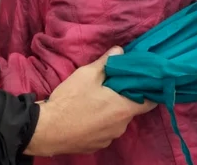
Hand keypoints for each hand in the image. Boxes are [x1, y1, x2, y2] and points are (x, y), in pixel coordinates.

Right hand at [25, 47, 156, 155]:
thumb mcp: (87, 75)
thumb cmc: (70, 100)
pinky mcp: (96, 146)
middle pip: (129, 110)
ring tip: (95, 100)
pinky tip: (86, 115)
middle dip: (123, 98)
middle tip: (111, 86)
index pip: (149, 102)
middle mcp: (121, 126)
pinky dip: (99, 123)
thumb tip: (120, 51)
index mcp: (123, 108)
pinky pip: (104, 131)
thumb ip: (106, 62)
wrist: (47, 130)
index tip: (144, 82)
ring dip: (110, 111)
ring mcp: (109, 139)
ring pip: (116, 121)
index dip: (149, 91)